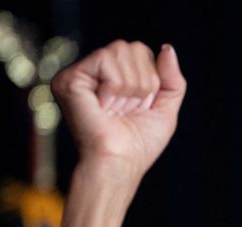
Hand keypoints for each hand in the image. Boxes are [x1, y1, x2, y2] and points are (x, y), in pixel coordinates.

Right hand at [51, 40, 185, 182]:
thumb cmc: (139, 144)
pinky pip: (106, 60)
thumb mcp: (165, 109)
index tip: (140, 107)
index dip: (152, 81)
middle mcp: (94, 72)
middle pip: (134, 48)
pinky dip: (115, 87)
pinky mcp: (70, 78)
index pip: (143, 52)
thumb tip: (167, 48)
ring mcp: (80, 74)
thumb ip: (172, 79)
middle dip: (143, 83)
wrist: (120, 163)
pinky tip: (105, 106)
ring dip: (131, 87)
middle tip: (128, 109)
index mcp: (113, 77)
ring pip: (121, 51)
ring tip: (117, 110)